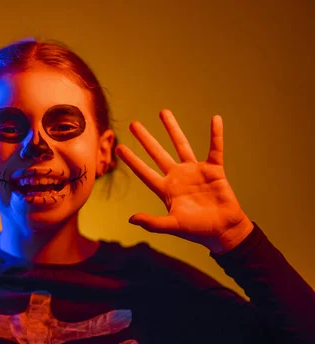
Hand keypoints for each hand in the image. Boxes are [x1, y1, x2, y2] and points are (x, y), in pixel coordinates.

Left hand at [114, 109, 251, 252]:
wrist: (224, 231)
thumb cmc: (197, 231)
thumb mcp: (173, 226)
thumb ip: (153, 223)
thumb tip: (131, 219)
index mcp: (166, 189)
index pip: (144, 171)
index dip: (132, 160)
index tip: (119, 147)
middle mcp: (177, 176)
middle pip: (157, 153)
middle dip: (145, 139)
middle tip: (133, 124)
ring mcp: (195, 171)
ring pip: (181, 145)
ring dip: (172, 129)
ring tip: (163, 112)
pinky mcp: (214, 170)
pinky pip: (215, 148)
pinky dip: (215, 135)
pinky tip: (215, 119)